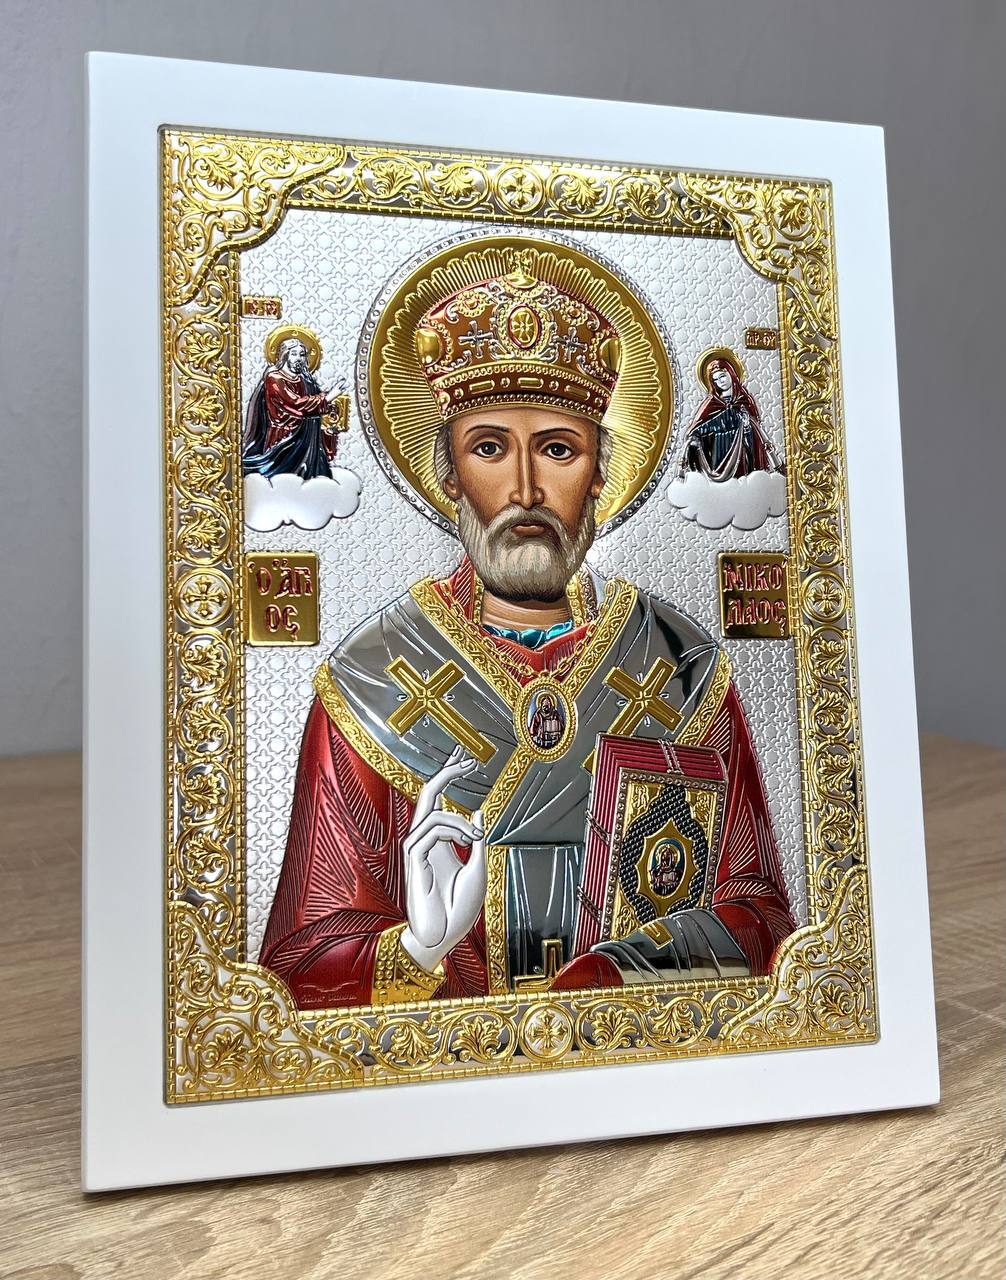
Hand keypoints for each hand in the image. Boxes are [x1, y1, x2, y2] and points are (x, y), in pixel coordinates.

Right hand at [400, 746, 485, 971]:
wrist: (444, 936)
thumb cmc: (459, 909)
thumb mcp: (478, 869)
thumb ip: (477, 840)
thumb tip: (478, 812)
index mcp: (439, 840)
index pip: (438, 799)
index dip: (449, 776)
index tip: (466, 759)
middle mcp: (424, 840)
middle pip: (428, 794)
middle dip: (446, 772)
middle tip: (467, 759)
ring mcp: (416, 848)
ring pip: (432, 812)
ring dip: (459, 820)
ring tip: (476, 838)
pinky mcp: (413, 858)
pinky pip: (430, 830)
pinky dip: (452, 830)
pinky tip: (468, 842)